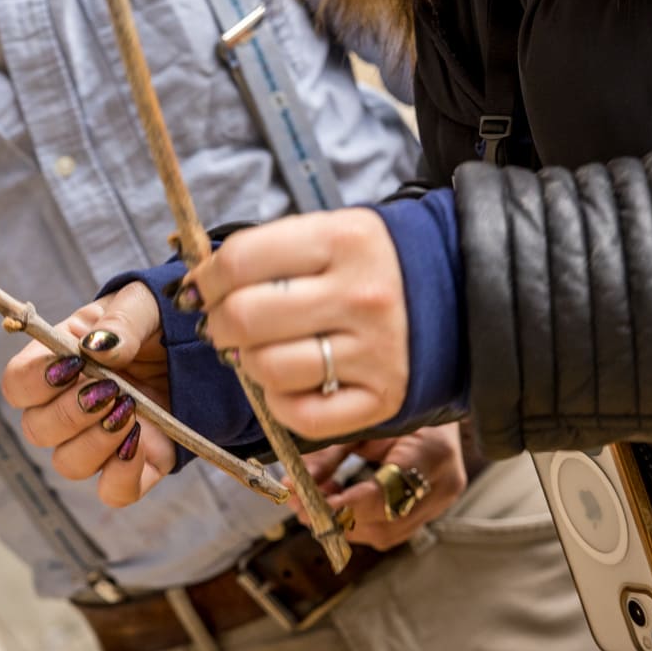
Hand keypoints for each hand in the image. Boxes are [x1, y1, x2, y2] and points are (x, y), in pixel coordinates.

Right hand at [1, 282, 177, 507]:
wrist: (199, 346)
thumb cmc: (157, 320)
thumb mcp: (142, 304)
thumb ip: (120, 321)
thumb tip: (96, 348)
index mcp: (56, 363)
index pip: (16, 384)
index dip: (35, 380)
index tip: (75, 361)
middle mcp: (67, 408)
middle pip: (36, 430)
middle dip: (71, 411)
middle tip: (111, 387)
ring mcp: (100, 442)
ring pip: (68, 464)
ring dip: (96, 440)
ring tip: (130, 409)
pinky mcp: (135, 467)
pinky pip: (113, 492)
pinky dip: (122, 473)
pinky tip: (139, 439)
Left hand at [187, 209, 408, 437]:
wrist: (455, 297)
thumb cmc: (369, 266)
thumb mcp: (328, 235)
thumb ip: (266, 253)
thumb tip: (195, 286)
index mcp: (344, 240)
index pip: (240, 261)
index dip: (205, 280)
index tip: (201, 290)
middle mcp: (362, 295)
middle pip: (246, 317)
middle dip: (218, 324)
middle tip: (225, 324)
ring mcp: (375, 351)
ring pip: (268, 369)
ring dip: (247, 363)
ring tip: (258, 351)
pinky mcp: (383, 399)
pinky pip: (303, 416)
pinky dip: (280, 403)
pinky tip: (287, 382)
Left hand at [289, 423, 467, 549]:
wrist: (434, 404)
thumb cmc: (396, 406)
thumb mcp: (362, 422)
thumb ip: (330, 454)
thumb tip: (295, 483)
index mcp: (432, 453)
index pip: (387, 492)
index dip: (346, 504)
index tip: (311, 505)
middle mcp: (442, 485)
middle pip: (385, 521)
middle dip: (337, 518)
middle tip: (300, 506)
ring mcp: (440, 503)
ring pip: (385, 533)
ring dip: (344, 524)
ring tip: (312, 503)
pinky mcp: (430, 512)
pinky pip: (390, 529)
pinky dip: (357, 522)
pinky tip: (335, 504)